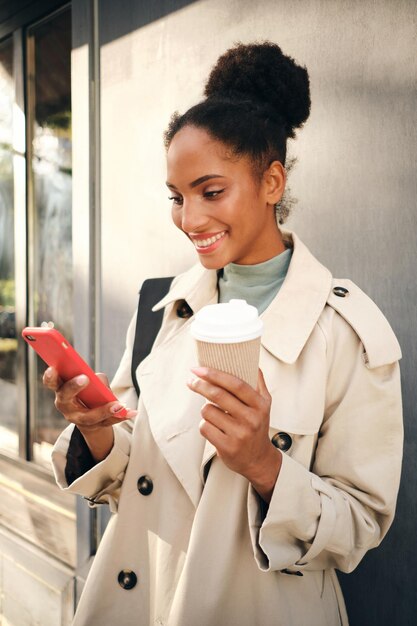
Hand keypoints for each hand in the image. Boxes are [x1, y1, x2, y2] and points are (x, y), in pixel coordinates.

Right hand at [43, 367, 135, 460]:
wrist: (90, 419)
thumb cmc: (88, 392)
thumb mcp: (90, 382)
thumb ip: (95, 379)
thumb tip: (101, 382)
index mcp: (61, 390)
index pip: (51, 382)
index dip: (50, 376)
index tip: (53, 367)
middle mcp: (66, 406)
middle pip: (66, 398)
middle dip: (73, 388)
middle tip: (85, 378)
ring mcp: (78, 419)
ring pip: (89, 417)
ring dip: (104, 410)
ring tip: (119, 405)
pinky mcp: (94, 427)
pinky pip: (108, 422)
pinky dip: (121, 416)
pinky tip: (132, 412)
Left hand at [187, 367, 280, 501]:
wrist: (259, 460)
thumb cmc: (257, 427)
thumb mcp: (265, 404)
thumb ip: (258, 383)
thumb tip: (252, 362)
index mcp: (259, 404)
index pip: (236, 384)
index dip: (215, 374)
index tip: (199, 368)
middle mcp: (251, 418)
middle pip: (218, 395)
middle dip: (200, 385)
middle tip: (191, 381)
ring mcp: (239, 434)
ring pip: (208, 411)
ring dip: (206, 410)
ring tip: (214, 415)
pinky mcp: (227, 447)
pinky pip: (205, 427)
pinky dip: (205, 425)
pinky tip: (214, 428)